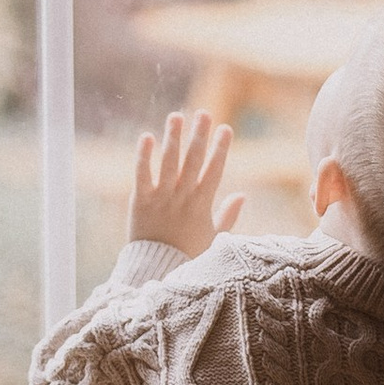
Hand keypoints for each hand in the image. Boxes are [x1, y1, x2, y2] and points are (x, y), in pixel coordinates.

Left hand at [129, 113, 242, 258]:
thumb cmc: (188, 255)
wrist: (158, 270)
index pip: (215, 169)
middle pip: (194, 159)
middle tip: (204, 114)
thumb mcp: (214, 237)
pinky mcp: (140, 200)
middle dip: (200, 134)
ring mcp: (162, 197)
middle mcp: (183, 196)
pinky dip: (144, 155)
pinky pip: (142, 174)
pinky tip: (147, 136)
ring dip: (174, 137)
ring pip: (169, 161)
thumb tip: (242, 196)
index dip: (221, 147)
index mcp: (202, 203)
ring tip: (176, 116)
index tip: (226, 128)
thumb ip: (228, 215)